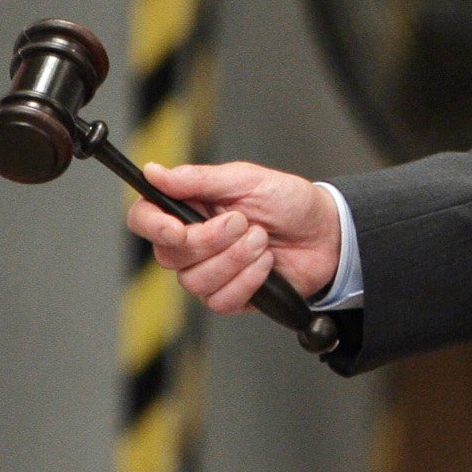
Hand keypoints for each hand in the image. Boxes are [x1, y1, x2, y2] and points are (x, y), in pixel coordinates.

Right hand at [126, 162, 340, 316]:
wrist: (326, 233)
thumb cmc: (289, 202)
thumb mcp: (247, 179)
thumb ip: (199, 178)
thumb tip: (154, 172)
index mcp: (191, 208)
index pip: (145, 218)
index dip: (151, 225)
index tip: (174, 228)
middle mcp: (194, 242)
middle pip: (169, 255)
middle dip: (210, 240)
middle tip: (243, 222)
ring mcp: (210, 271)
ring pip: (194, 281)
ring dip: (235, 259)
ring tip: (261, 240)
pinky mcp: (230, 296)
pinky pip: (220, 300)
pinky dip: (248, 280)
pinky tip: (266, 265)